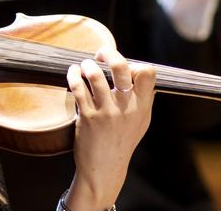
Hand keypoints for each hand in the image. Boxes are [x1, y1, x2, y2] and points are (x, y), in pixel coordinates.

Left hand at [65, 48, 154, 210]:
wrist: (105, 167)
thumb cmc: (122, 140)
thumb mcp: (141, 120)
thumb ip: (143, 97)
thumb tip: (138, 69)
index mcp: (142, 106)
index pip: (147, 72)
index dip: (134, 63)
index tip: (123, 67)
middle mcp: (126, 107)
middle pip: (121, 67)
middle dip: (109, 53)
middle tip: (100, 53)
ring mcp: (106, 112)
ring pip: (95, 75)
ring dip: (86, 65)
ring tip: (83, 65)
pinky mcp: (87, 117)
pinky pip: (78, 88)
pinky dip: (73, 75)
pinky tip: (73, 73)